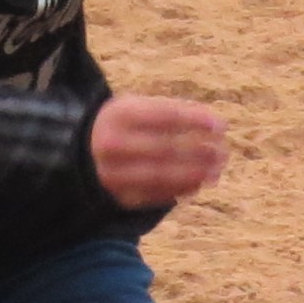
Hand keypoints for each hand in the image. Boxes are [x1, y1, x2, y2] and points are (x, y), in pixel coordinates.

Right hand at [91, 95, 227, 207]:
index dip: (196, 121)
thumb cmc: (124, 124)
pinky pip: (155, 195)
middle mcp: (113, 144)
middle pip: (165, 149)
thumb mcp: (138, 107)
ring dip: (194, 175)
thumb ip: (173, 111)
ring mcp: (114, 172)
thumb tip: (214, 125)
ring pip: (161, 176)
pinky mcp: (118, 194)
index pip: (166, 117)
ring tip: (215, 172)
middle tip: (223, 153)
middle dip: (199, 152)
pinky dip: (180, 190)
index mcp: (120, 114)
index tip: (221, 126)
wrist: (80, 151)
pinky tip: (197, 183)